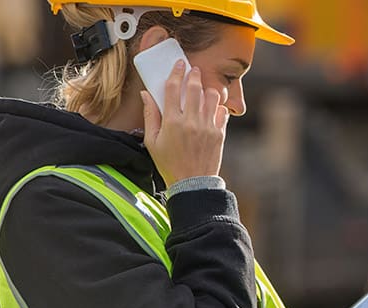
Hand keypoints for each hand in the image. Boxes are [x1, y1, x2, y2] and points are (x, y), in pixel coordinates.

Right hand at [141, 60, 229, 185]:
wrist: (192, 183)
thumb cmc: (169, 163)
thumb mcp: (152, 141)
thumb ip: (150, 115)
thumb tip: (145, 94)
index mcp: (171, 122)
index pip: (172, 89)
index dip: (176, 73)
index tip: (179, 65)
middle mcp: (190, 121)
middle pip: (193, 88)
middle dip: (194, 75)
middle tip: (194, 70)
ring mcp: (207, 126)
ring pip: (211, 97)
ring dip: (207, 89)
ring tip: (204, 89)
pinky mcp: (219, 133)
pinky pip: (222, 111)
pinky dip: (218, 106)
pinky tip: (212, 107)